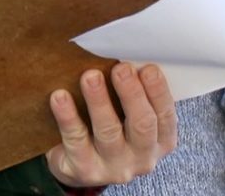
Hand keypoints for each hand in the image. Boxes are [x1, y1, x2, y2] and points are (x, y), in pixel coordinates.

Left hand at [44, 63, 178, 187]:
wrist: (78, 165)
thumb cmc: (110, 129)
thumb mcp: (128, 116)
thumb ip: (134, 94)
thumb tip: (126, 55)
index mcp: (160, 141)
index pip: (165, 116)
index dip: (158, 91)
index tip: (147, 67)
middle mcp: (141, 157)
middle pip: (142, 125)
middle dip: (132, 94)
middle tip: (121, 68)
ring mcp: (113, 167)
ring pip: (108, 132)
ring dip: (99, 101)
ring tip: (90, 76)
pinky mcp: (84, 170)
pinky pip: (75, 140)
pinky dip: (68, 116)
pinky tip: (60, 96)